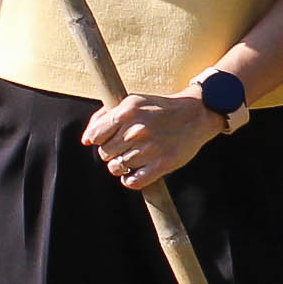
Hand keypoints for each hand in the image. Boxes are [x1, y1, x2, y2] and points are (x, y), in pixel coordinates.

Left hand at [80, 89, 216, 191]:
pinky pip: (132, 182)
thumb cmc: (159, 109)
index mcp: (127, 111)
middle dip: (112, 152)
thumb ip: (105, 116)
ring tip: (134, 158)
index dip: (99, 140)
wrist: (196, 115)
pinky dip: (131, 180)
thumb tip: (86, 140)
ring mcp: (149, 148)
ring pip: (116, 168)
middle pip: (105, 153)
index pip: (95, 136)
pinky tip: (138, 171)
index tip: (110, 138)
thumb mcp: (132, 101)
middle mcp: (136, 130)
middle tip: (126, 147)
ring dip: (122, 166)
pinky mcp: (161, 165)